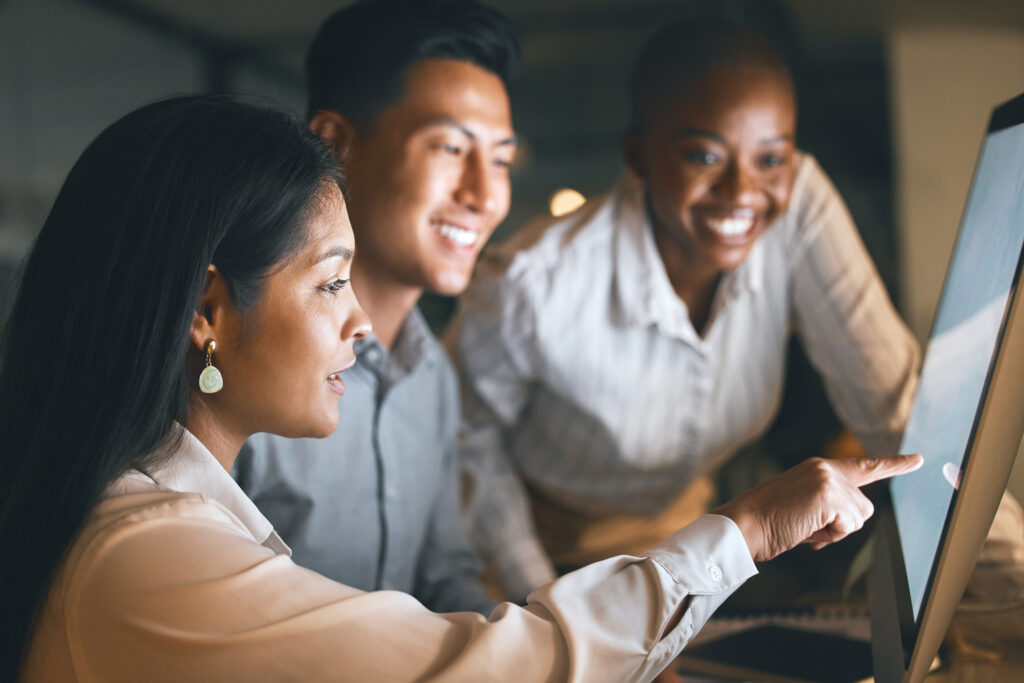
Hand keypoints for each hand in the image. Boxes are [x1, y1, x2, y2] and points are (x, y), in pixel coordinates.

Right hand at [712, 454, 922, 561]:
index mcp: (817, 468)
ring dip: (835, 532)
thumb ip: (828, 506)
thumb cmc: (768, 524)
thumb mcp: (803, 509)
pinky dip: (830, 536)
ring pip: (859, 518)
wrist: (743, 525)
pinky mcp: (828, 494)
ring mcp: (827, 479)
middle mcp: (824, 467)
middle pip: (864, 506)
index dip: (893, 465)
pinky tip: (806, 530)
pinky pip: (849, 525)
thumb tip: (848, 521)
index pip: (863, 467)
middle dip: (843, 526)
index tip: (918, 460)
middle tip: (809, 528)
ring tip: (803, 528)